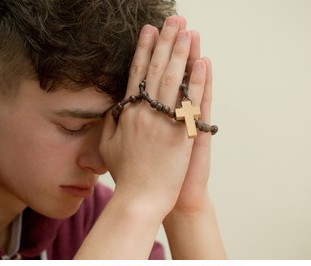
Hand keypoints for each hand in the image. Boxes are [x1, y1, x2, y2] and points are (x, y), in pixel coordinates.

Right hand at [100, 16, 207, 217]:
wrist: (140, 200)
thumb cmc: (126, 176)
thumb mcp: (108, 147)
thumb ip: (110, 123)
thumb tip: (114, 105)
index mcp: (127, 115)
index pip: (135, 74)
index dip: (143, 51)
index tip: (149, 31)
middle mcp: (144, 113)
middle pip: (155, 70)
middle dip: (165, 42)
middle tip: (172, 20)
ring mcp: (163, 123)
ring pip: (172, 80)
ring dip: (181, 53)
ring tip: (187, 30)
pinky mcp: (181, 134)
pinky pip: (190, 103)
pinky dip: (197, 81)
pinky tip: (202, 62)